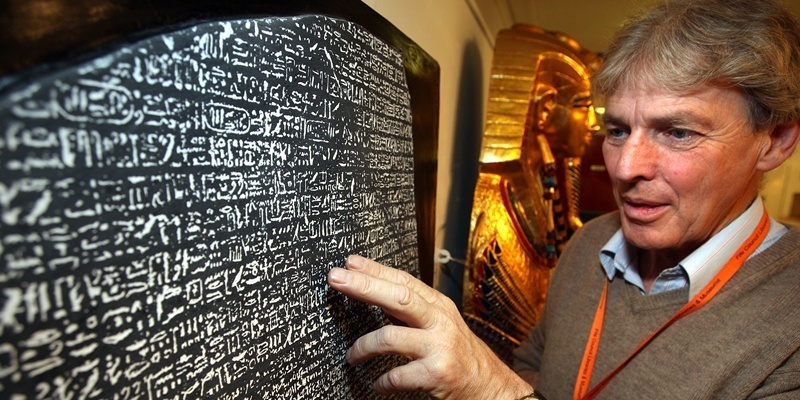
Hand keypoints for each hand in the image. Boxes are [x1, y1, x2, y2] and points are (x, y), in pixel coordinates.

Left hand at [327, 255, 532, 398]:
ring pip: (390, 336)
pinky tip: (377, 384)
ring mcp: (439, 347)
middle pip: (398, 297)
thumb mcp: (442, 325)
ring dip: (363, 347)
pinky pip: (397, 375)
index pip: (403, 280)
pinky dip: (382, 382)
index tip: (350, 263)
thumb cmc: (460, 355)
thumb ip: (414, 311)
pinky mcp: (437, 374)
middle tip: (336, 278)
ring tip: (351, 356)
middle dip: (364, 286)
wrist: (492, 387)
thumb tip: (375, 291)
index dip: (375, 270)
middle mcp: (440, 322)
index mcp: (439, 306)